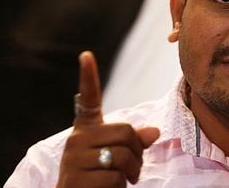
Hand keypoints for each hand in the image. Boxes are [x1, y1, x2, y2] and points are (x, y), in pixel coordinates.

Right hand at [56, 51, 159, 187]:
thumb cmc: (98, 177)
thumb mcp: (117, 155)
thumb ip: (133, 141)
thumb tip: (154, 131)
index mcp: (85, 129)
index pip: (88, 98)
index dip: (88, 76)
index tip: (86, 54)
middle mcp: (76, 139)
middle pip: (126, 132)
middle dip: (137, 153)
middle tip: (132, 169)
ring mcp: (74, 159)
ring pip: (124, 156)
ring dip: (132, 172)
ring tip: (122, 179)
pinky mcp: (78, 179)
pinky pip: (115, 178)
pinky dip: (120, 187)